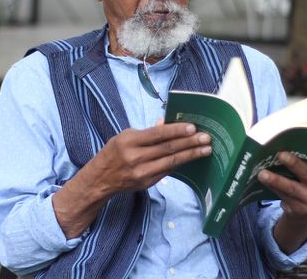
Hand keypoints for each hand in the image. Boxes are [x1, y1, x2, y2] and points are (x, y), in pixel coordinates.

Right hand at [89, 122, 211, 194]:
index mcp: (129, 141)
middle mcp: (135, 157)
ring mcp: (141, 173)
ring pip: (171, 161)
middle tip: (207, 138)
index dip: (176, 130)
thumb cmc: (114, 153)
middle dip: (190, 142)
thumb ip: (147, 132)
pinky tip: (192, 158)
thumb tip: (166, 124)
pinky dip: (181, 163)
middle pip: (168, 148)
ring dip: (191, 155)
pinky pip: (167, 171)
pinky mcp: (146, 183)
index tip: (193, 127)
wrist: (100, 179)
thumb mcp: (125, 136)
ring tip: (206, 149)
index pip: (157, 134)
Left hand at [257, 152, 306, 252]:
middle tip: (280, 155)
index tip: (295, 144)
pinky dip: (273, 187)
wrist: (304, 209)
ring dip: (276, 179)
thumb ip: (305, 162)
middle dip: (293, 163)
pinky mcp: (301, 210)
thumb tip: (284, 145)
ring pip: (292, 188)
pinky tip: (264, 181)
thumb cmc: (305, 183)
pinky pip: (285, 196)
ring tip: (263, 173)